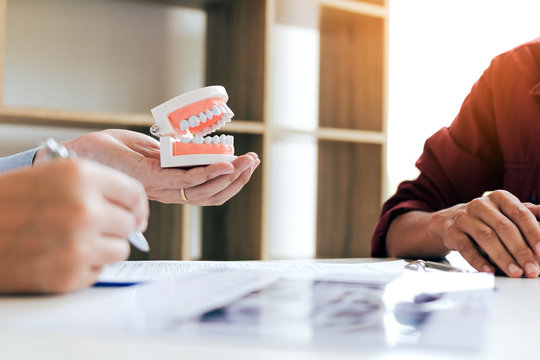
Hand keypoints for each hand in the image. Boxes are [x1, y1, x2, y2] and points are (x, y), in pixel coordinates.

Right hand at [0, 159, 147, 292]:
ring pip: (119, 249)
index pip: (135, 194)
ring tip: (74, 240)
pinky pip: (98, 271)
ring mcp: (78, 245)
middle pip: (129, 224)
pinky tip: (60, 255)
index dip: (137, 206)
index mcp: (81, 176)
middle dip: (116, 226)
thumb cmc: (6, 202)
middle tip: (94, 227)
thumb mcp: (51, 175)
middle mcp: (84, 209)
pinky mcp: (68, 275)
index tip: (135, 214)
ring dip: (103, 247)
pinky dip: (85, 266)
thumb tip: (132, 206)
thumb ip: (95, 186)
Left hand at [37, 129, 259, 204]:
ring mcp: (161, 186)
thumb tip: (197, 150)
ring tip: (247, 162)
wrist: (78, 151)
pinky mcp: (150, 177)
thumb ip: (173, 153)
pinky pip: (185, 180)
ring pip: (203, 190)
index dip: (231, 181)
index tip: (248, 163)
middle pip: (212, 194)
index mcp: (170, 185)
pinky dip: (207, 174)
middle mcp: (169, 190)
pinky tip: (224, 164)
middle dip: (238, 179)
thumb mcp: (148, 149)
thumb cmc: (110, 150)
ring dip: (229, 177)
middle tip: (254, 162)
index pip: (209, 190)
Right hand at [429, 190, 539, 277]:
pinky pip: (465, 247)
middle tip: (532, 269)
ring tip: (515, 273)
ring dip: (503, 257)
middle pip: (504, 227)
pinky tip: (489, 271)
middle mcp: (481, 204)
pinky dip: (478, 260)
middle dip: (521, 251)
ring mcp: (464, 217)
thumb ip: (530, 216)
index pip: (520, 214)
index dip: (533, 233)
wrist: (451, 221)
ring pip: (486, 237)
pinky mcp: (452, 231)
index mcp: (500, 198)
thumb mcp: (508, 213)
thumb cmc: (487, 219)